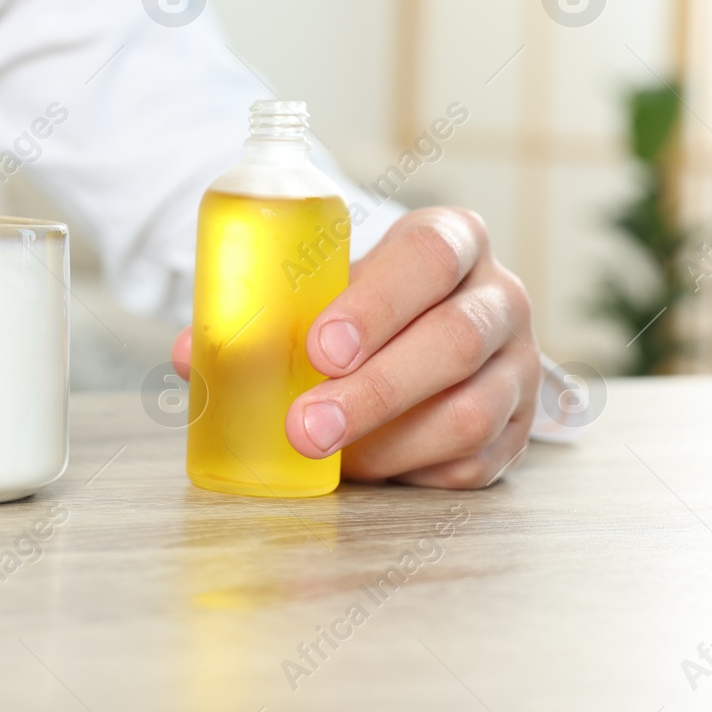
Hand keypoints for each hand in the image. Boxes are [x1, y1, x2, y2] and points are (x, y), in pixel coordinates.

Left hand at [172, 206, 538, 488]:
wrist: (429, 331)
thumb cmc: (360, 305)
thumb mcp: (324, 289)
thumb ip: (263, 314)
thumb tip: (190, 355)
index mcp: (451, 240)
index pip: (428, 258)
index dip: (376, 304)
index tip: (320, 348)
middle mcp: (499, 297)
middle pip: (454, 341)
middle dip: (374, 390)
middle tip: (305, 425)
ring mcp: (519, 364)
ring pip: (471, 411)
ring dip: (389, 442)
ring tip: (326, 455)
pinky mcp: (520, 428)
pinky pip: (475, 461)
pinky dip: (414, 471)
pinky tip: (368, 468)